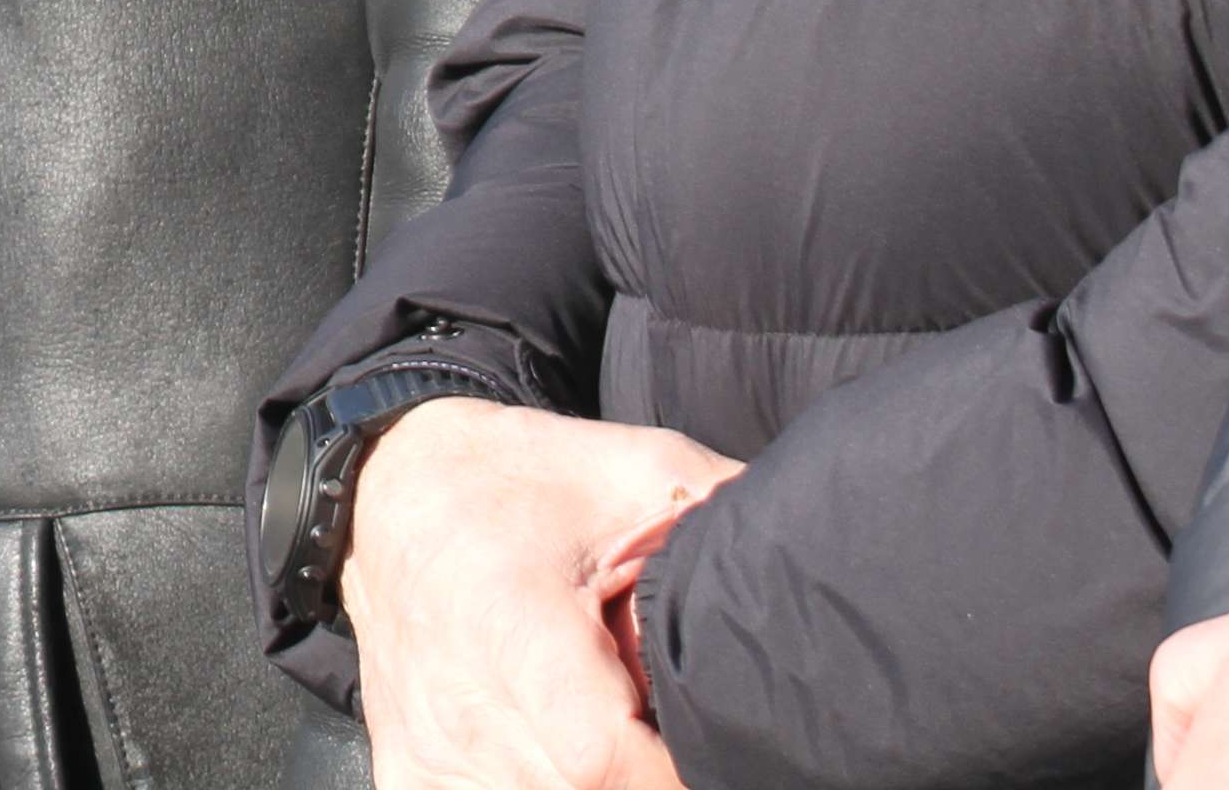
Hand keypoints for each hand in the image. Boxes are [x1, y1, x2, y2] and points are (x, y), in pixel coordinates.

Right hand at [348, 397, 743, 789]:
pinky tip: (557, 760)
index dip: (676, 779)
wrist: (392, 487)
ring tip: (625, 737)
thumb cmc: (522, 481)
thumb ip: (730, 509)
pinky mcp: (405, 777)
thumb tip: (836, 550)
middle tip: (679, 739)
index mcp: (514, 627)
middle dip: (649, 781)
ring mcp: (425, 752)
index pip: (603, 763)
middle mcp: (460, 704)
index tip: (719, 759)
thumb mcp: (640, 469)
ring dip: (599, 789)